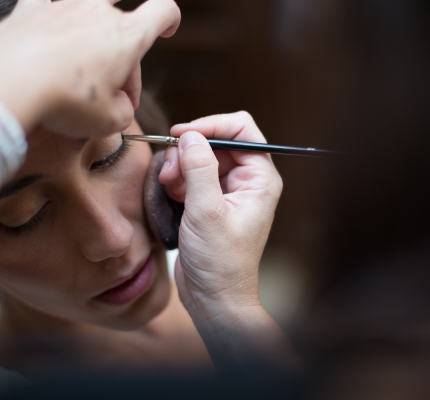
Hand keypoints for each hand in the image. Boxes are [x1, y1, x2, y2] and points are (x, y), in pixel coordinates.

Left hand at [0, 0, 180, 136]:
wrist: (5, 84)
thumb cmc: (62, 101)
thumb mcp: (108, 122)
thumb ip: (124, 111)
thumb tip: (119, 105)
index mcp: (126, 36)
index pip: (162, 11)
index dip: (169, 19)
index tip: (167, 29)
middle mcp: (98, 11)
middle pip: (122, 26)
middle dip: (123, 61)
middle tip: (112, 96)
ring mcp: (63, 6)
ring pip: (87, 14)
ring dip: (89, 41)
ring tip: (79, 70)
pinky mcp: (29, 9)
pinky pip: (46, 6)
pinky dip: (51, 20)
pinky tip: (48, 35)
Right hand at [159, 112, 282, 320]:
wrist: (214, 298)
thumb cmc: (221, 263)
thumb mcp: (207, 213)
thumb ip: (199, 170)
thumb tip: (190, 137)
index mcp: (259, 179)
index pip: (241, 129)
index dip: (210, 125)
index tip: (181, 134)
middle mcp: (247, 181)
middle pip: (216, 142)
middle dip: (189, 152)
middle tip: (170, 171)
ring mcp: (228, 192)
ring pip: (200, 158)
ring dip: (180, 167)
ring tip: (169, 188)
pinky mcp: (210, 202)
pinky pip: (192, 176)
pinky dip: (178, 181)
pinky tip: (172, 198)